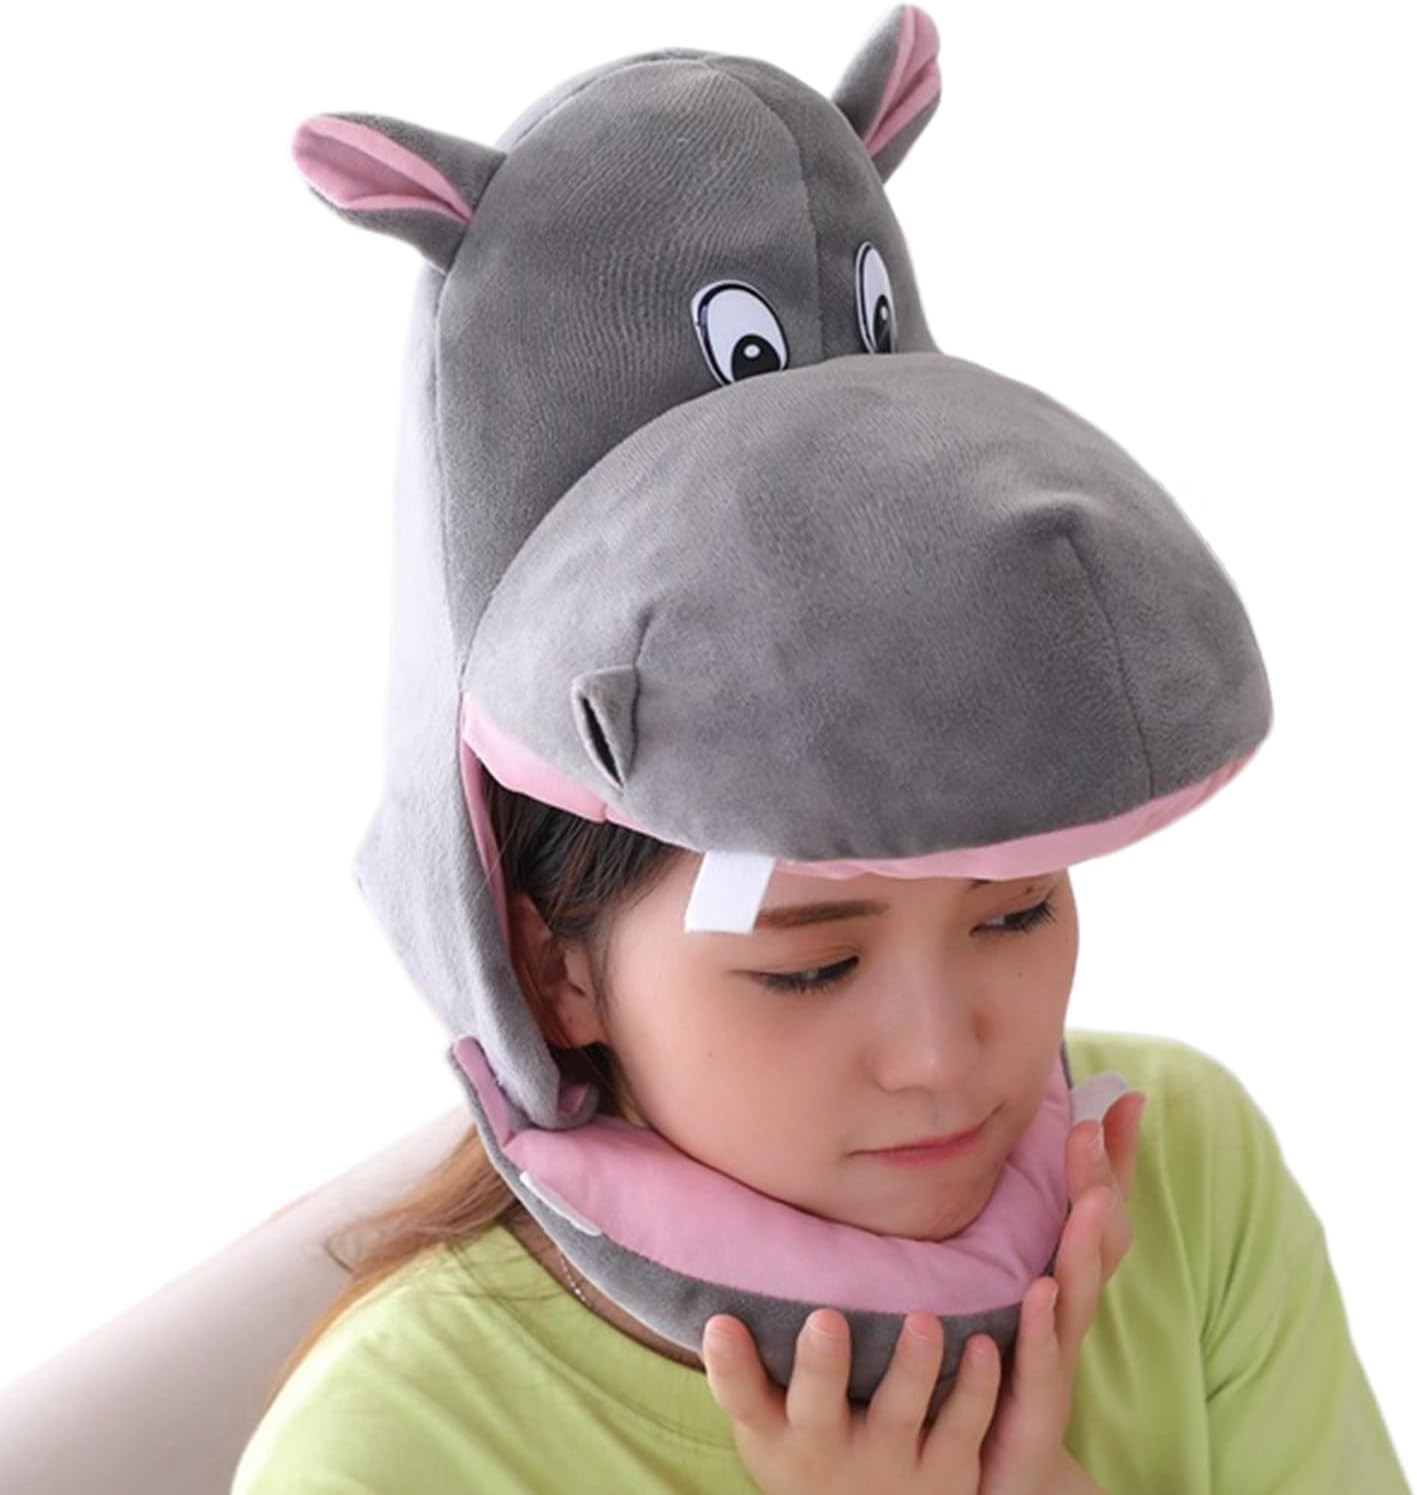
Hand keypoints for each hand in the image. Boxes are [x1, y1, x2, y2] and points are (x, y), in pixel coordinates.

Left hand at [700, 1090, 1144, 1494]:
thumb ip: (991, 1233)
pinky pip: (1041, 1366)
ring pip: (1077, 1298)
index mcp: (1056, 1281)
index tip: (1119, 1097)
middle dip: (1100, 1184)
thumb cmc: (987, 1375)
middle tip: (1095, 1129)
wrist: (987, 1482)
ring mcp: (1053, 1363)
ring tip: (1091, 1199)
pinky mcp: (1032, 1413)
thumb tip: (982, 1157)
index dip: (1111, 1156)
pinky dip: (1044, 1330)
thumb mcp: (989, 1291)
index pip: (1094, 1209)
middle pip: (1095, 1244)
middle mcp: (1063, 1316)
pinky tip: (1039, 1293)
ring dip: (1084, 1248)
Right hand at [702, 1298, 1002, 1493]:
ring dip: (912, 1367)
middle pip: (818, 1408)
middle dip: (821, 1365)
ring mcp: (888, 1464)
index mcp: (776, 1431)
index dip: (729, 1366)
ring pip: (899, 1414)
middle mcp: (826, 1449)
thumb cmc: (809, 1445)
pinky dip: (975, 1388)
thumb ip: (747, 1365)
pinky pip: (963, 1427)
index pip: (741, 1398)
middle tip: (826, 1319)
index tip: (721, 1323)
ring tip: (923, 1320)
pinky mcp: (946, 1474)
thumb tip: (718, 1277)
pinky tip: (984, 1344)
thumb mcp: (770, 1420)